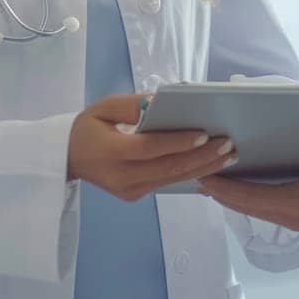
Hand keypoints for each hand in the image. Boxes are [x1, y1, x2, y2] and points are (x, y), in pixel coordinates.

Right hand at [68, 94, 238, 201]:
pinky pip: (167, 183)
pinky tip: (212, 166)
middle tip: (228, 144)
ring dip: (203, 168)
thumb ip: (131, 105)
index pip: (149, 149)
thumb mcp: (103, 107)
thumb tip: (160, 103)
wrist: (69, 158)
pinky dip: (191, 174)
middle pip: (168, 168)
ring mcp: (129, 190)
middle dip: (202, 157)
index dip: (178, 142)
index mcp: (110, 152)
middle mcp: (121, 177)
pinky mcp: (135, 195)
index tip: (205, 133)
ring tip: (229, 156)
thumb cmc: (88, 127)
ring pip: (172, 179)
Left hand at [196, 137, 298, 231]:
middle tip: (196, 174)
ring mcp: (293, 221)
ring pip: (251, 209)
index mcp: (293, 203)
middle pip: (242, 206)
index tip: (200, 176)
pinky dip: (246, 198)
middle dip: (219, 191)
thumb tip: (279, 106)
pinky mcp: (298, 219)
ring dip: (231, 196)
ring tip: (211, 180)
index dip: (220, 187)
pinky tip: (239, 186)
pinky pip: (264, 209)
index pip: (245, 196)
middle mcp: (288, 216)